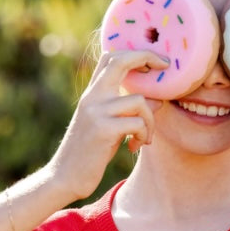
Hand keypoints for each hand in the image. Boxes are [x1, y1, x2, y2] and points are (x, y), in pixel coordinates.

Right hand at [49, 50, 166, 200]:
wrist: (64, 177)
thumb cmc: (88, 154)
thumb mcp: (107, 128)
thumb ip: (126, 111)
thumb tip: (157, 101)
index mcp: (91, 94)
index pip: (110, 58)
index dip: (135, 53)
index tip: (155, 62)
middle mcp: (92, 98)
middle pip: (121, 61)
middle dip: (148, 58)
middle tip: (165, 68)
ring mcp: (96, 112)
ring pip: (140, 101)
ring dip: (150, 122)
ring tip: (144, 138)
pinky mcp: (103, 129)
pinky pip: (138, 123)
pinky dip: (143, 135)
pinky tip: (133, 147)